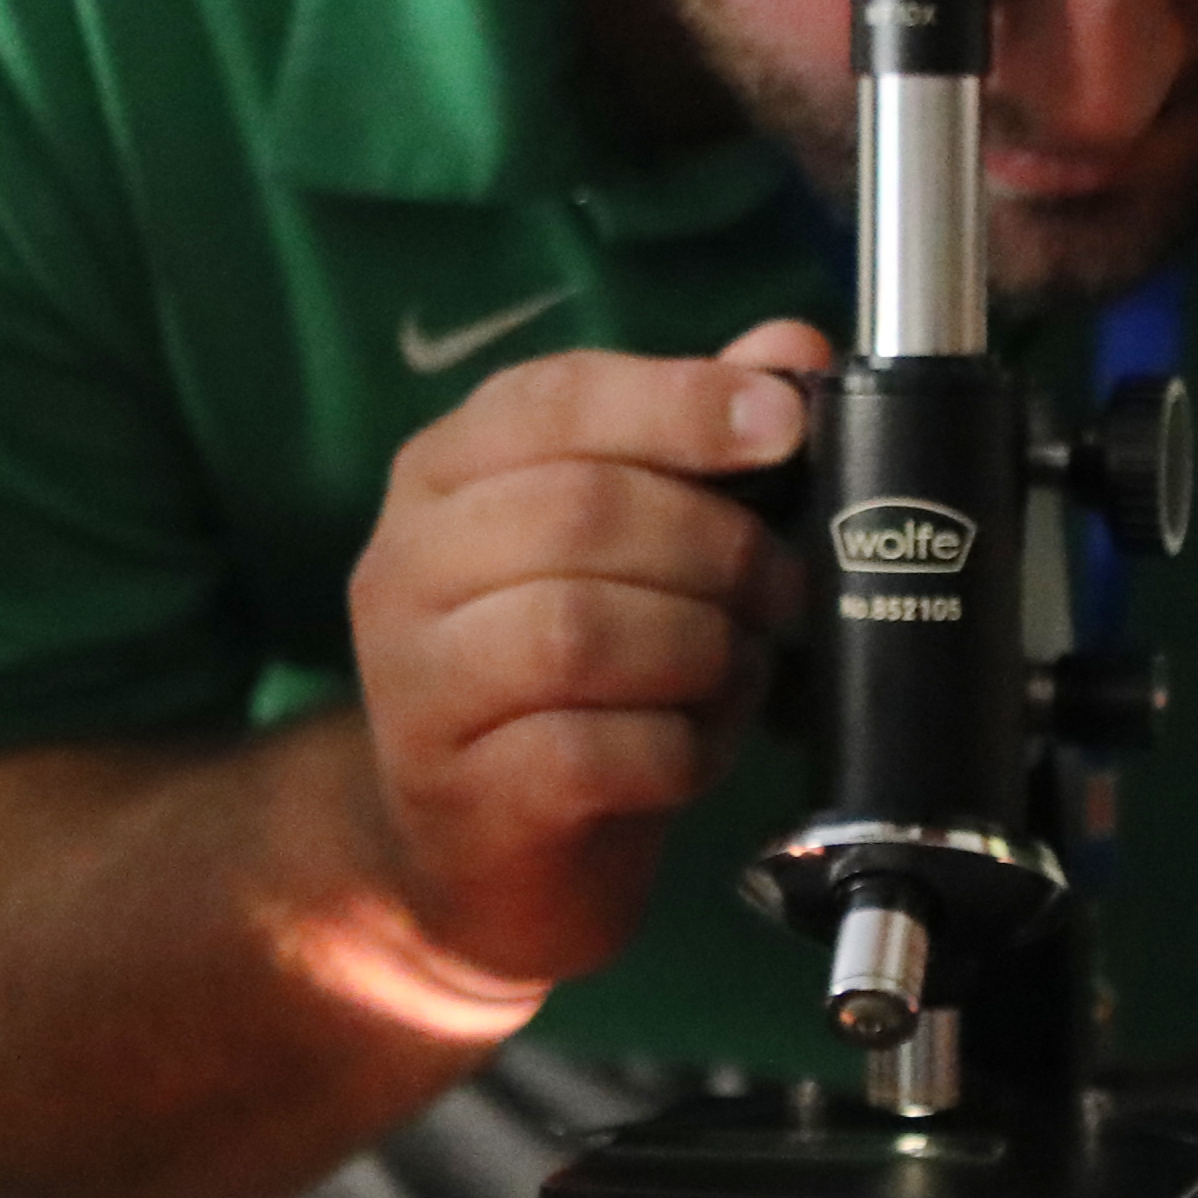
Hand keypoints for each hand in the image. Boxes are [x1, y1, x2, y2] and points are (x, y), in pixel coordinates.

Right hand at [344, 318, 822, 990]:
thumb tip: (791, 346)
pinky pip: (590, 751)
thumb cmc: (567, 677)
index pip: (553, 398)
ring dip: (701, 648)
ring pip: (580, 631)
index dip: (680, 402)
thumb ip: (696, 435)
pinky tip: (693, 748)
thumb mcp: (629, 539)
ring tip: (738, 669)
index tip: (784, 426)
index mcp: (443, 472)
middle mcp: (406, 566)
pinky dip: (676, 748)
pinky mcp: (460, 792)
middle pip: (578, 511)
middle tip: (781, 589)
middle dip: (715, 546)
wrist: (481, 851)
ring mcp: (418, 684)